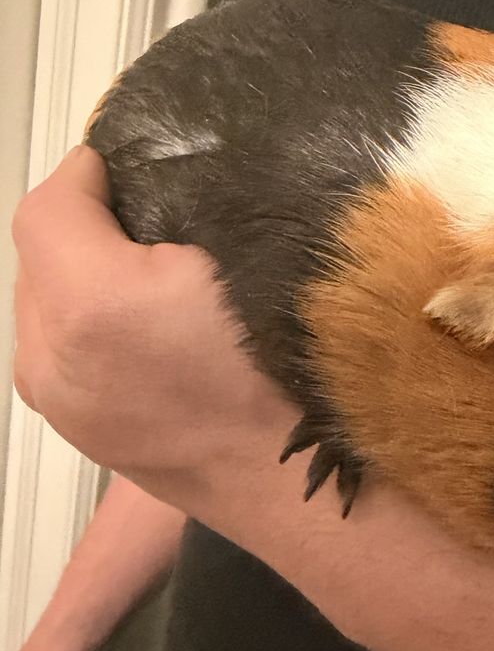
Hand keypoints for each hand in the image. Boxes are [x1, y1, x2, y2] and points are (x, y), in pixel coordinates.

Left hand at [12, 147, 296, 505]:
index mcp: (93, 303)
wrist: (295, 483)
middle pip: (42, 251)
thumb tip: (150, 185)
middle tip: (162, 232)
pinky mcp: (71, 428)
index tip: (145, 168)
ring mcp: (56, 399)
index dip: (99, 171)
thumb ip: (181, 205)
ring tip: (155, 286)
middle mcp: (51, 355)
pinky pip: (58, 348)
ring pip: (45, 301)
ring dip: (85, 277)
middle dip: (91, 227)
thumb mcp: (246, 260)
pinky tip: (148, 335)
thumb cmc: (287, 369)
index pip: (57, 199)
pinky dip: (89, 324)